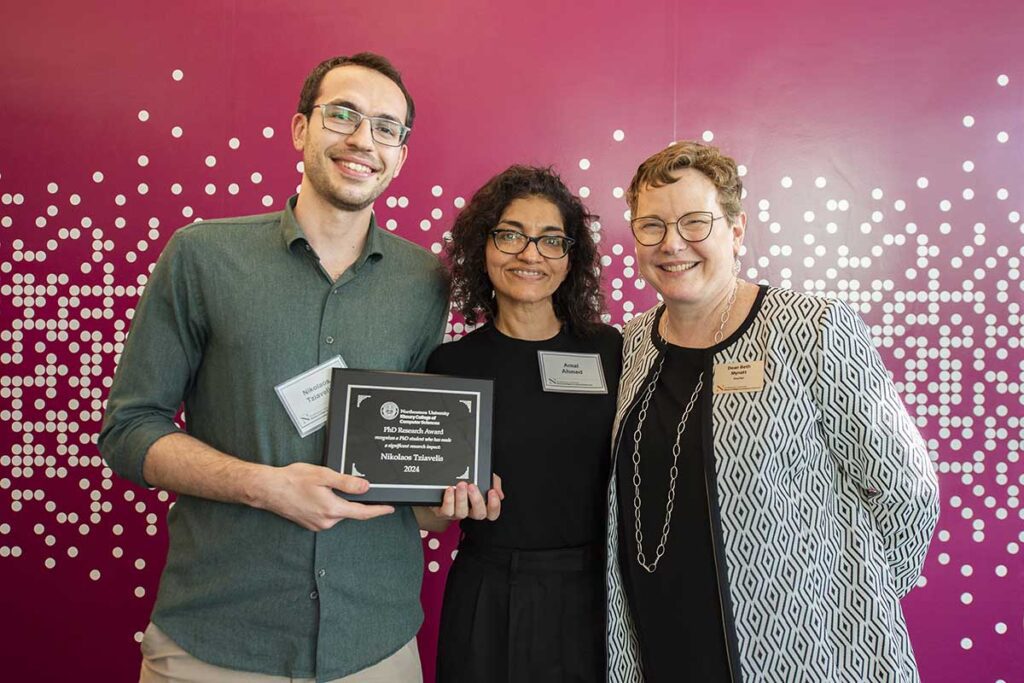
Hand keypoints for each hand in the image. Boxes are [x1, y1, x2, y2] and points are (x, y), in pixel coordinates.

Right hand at [255, 462, 393, 530]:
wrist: (268, 489)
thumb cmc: (292, 480)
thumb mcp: (324, 475)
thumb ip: (346, 483)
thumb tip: (365, 487)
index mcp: (332, 509)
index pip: (362, 513)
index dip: (378, 511)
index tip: (390, 509)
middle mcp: (326, 521)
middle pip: (349, 511)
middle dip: (352, 500)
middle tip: (343, 484)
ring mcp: (317, 524)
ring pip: (337, 512)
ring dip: (337, 501)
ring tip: (322, 486)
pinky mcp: (309, 523)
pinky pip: (326, 515)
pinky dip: (327, 505)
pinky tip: (316, 494)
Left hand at [432, 473, 503, 521]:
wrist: (441, 486)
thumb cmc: (463, 482)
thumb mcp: (481, 477)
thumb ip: (493, 482)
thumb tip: (499, 493)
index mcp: (480, 505)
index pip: (492, 513)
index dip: (494, 505)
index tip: (492, 492)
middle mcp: (469, 511)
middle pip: (479, 514)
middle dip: (477, 500)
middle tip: (472, 486)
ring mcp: (456, 513)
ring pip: (462, 513)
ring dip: (462, 498)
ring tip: (461, 485)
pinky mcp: (443, 512)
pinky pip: (447, 511)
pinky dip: (449, 500)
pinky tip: (450, 489)